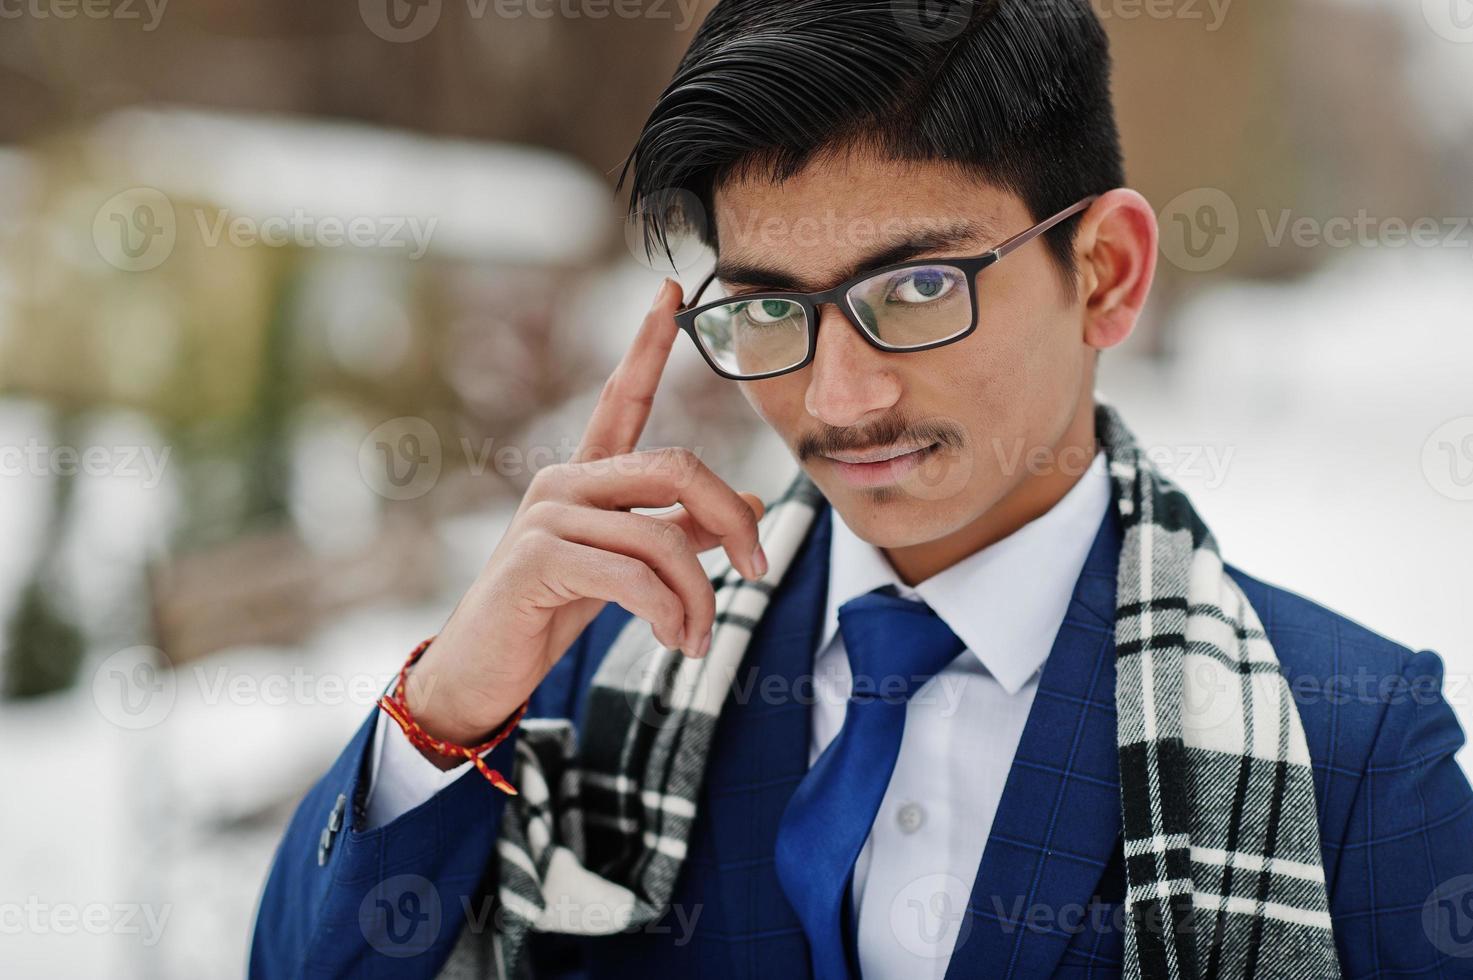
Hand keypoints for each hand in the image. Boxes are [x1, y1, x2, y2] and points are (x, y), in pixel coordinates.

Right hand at [402, 278, 766, 758]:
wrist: (482, 670)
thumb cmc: (551, 611)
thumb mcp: (627, 568)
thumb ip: (679, 533)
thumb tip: (748, 505)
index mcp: (585, 477)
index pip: (620, 398)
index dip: (647, 344)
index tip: (670, 290)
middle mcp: (563, 483)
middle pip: (676, 469)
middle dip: (729, 520)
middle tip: (757, 568)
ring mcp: (546, 516)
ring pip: (661, 538)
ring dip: (697, 598)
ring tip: (696, 641)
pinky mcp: (537, 559)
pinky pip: (634, 578)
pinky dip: (668, 614)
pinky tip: (672, 640)